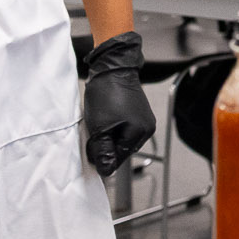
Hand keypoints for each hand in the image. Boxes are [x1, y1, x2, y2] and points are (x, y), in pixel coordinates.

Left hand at [81, 31, 154, 177]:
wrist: (112, 68)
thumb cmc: (106, 94)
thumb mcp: (100, 128)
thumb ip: (103, 152)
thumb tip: (106, 171)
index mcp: (139, 134)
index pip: (119, 159)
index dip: (102, 157)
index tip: (91, 150)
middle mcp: (147, 129)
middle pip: (122, 150)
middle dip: (106, 146)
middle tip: (94, 134)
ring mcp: (144, 120)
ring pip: (122, 140)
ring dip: (109, 137)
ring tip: (100, 123)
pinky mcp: (139, 113)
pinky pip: (125, 129)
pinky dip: (114, 128)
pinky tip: (106, 118)